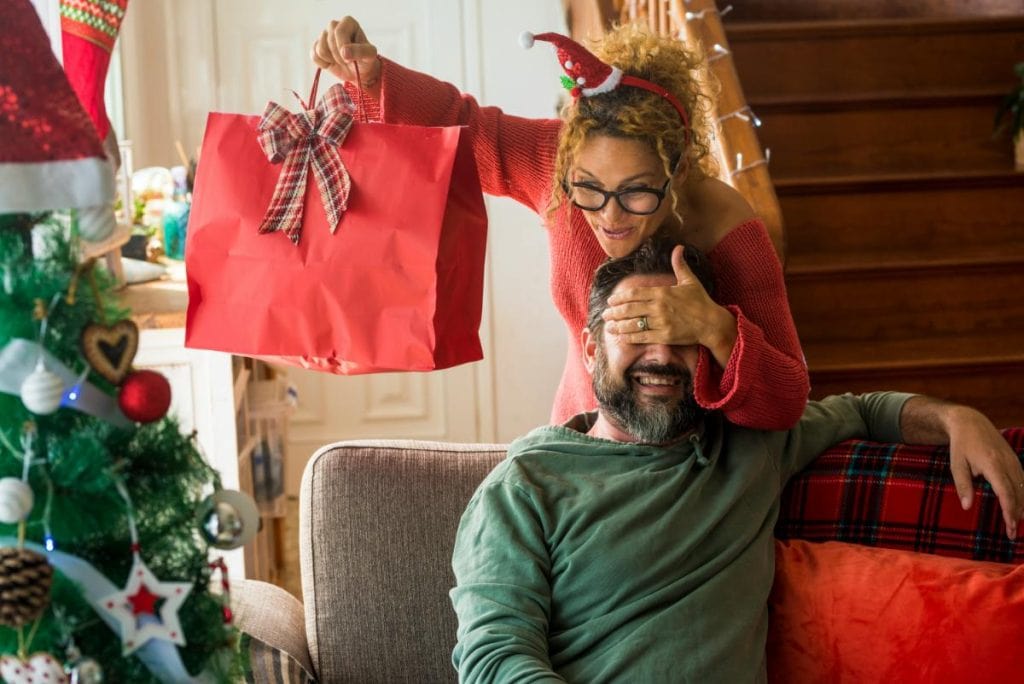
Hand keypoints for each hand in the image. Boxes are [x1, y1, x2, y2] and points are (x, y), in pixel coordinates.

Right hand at [311, 16, 380, 93]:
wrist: (358, 71)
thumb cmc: (365, 60)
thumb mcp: (369, 55)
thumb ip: (360, 51)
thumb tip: (344, 52)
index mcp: (348, 22)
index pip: (339, 32)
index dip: (343, 47)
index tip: (350, 58)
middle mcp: (334, 25)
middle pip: (329, 40)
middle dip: (338, 55)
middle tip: (348, 61)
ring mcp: (324, 35)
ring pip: (320, 49)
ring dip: (332, 60)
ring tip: (341, 60)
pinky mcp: (317, 46)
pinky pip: (314, 56)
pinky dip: (324, 64)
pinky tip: (332, 63)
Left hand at [601, 245, 736, 366]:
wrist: (712, 323)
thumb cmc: (701, 301)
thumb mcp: (690, 280)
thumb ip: (679, 265)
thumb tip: (679, 247)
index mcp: (662, 292)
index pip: (635, 293)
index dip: (620, 297)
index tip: (611, 300)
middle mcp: (659, 306)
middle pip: (630, 309)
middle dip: (615, 312)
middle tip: (605, 314)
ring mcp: (661, 322)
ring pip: (634, 324)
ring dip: (618, 325)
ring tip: (609, 327)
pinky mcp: (664, 336)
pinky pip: (643, 337)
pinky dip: (630, 337)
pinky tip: (621, 337)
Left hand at [946, 406, 1023, 539]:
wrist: (971, 422)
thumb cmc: (961, 445)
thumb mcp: (956, 464)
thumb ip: (962, 485)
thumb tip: (967, 507)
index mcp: (992, 463)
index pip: (1006, 491)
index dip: (1009, 509)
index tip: (1009, 525)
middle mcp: (1008, 463)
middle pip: (1018, 493)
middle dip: (1017, 515)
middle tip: (1011, 534)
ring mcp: (1014, 461)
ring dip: (1022, 508)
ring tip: (1015, 526)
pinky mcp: (1016, 462)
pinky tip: (1021, 509)